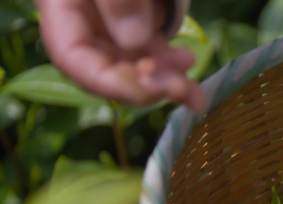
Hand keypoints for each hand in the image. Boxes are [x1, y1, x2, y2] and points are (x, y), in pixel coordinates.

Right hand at [37, 0, 206, 111]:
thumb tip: (134, 41)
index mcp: (61, 5)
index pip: (72, 58)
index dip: (109, 83)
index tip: (148, 90)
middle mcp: (81, 20)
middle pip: (105, 68)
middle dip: (147, 86)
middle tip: (182, 91)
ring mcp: (107, 23)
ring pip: (132, 63)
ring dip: (165, 80)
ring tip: (195, 89)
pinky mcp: (133, 20)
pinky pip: (147, 49)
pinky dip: (168, 63)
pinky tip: (189, 64)